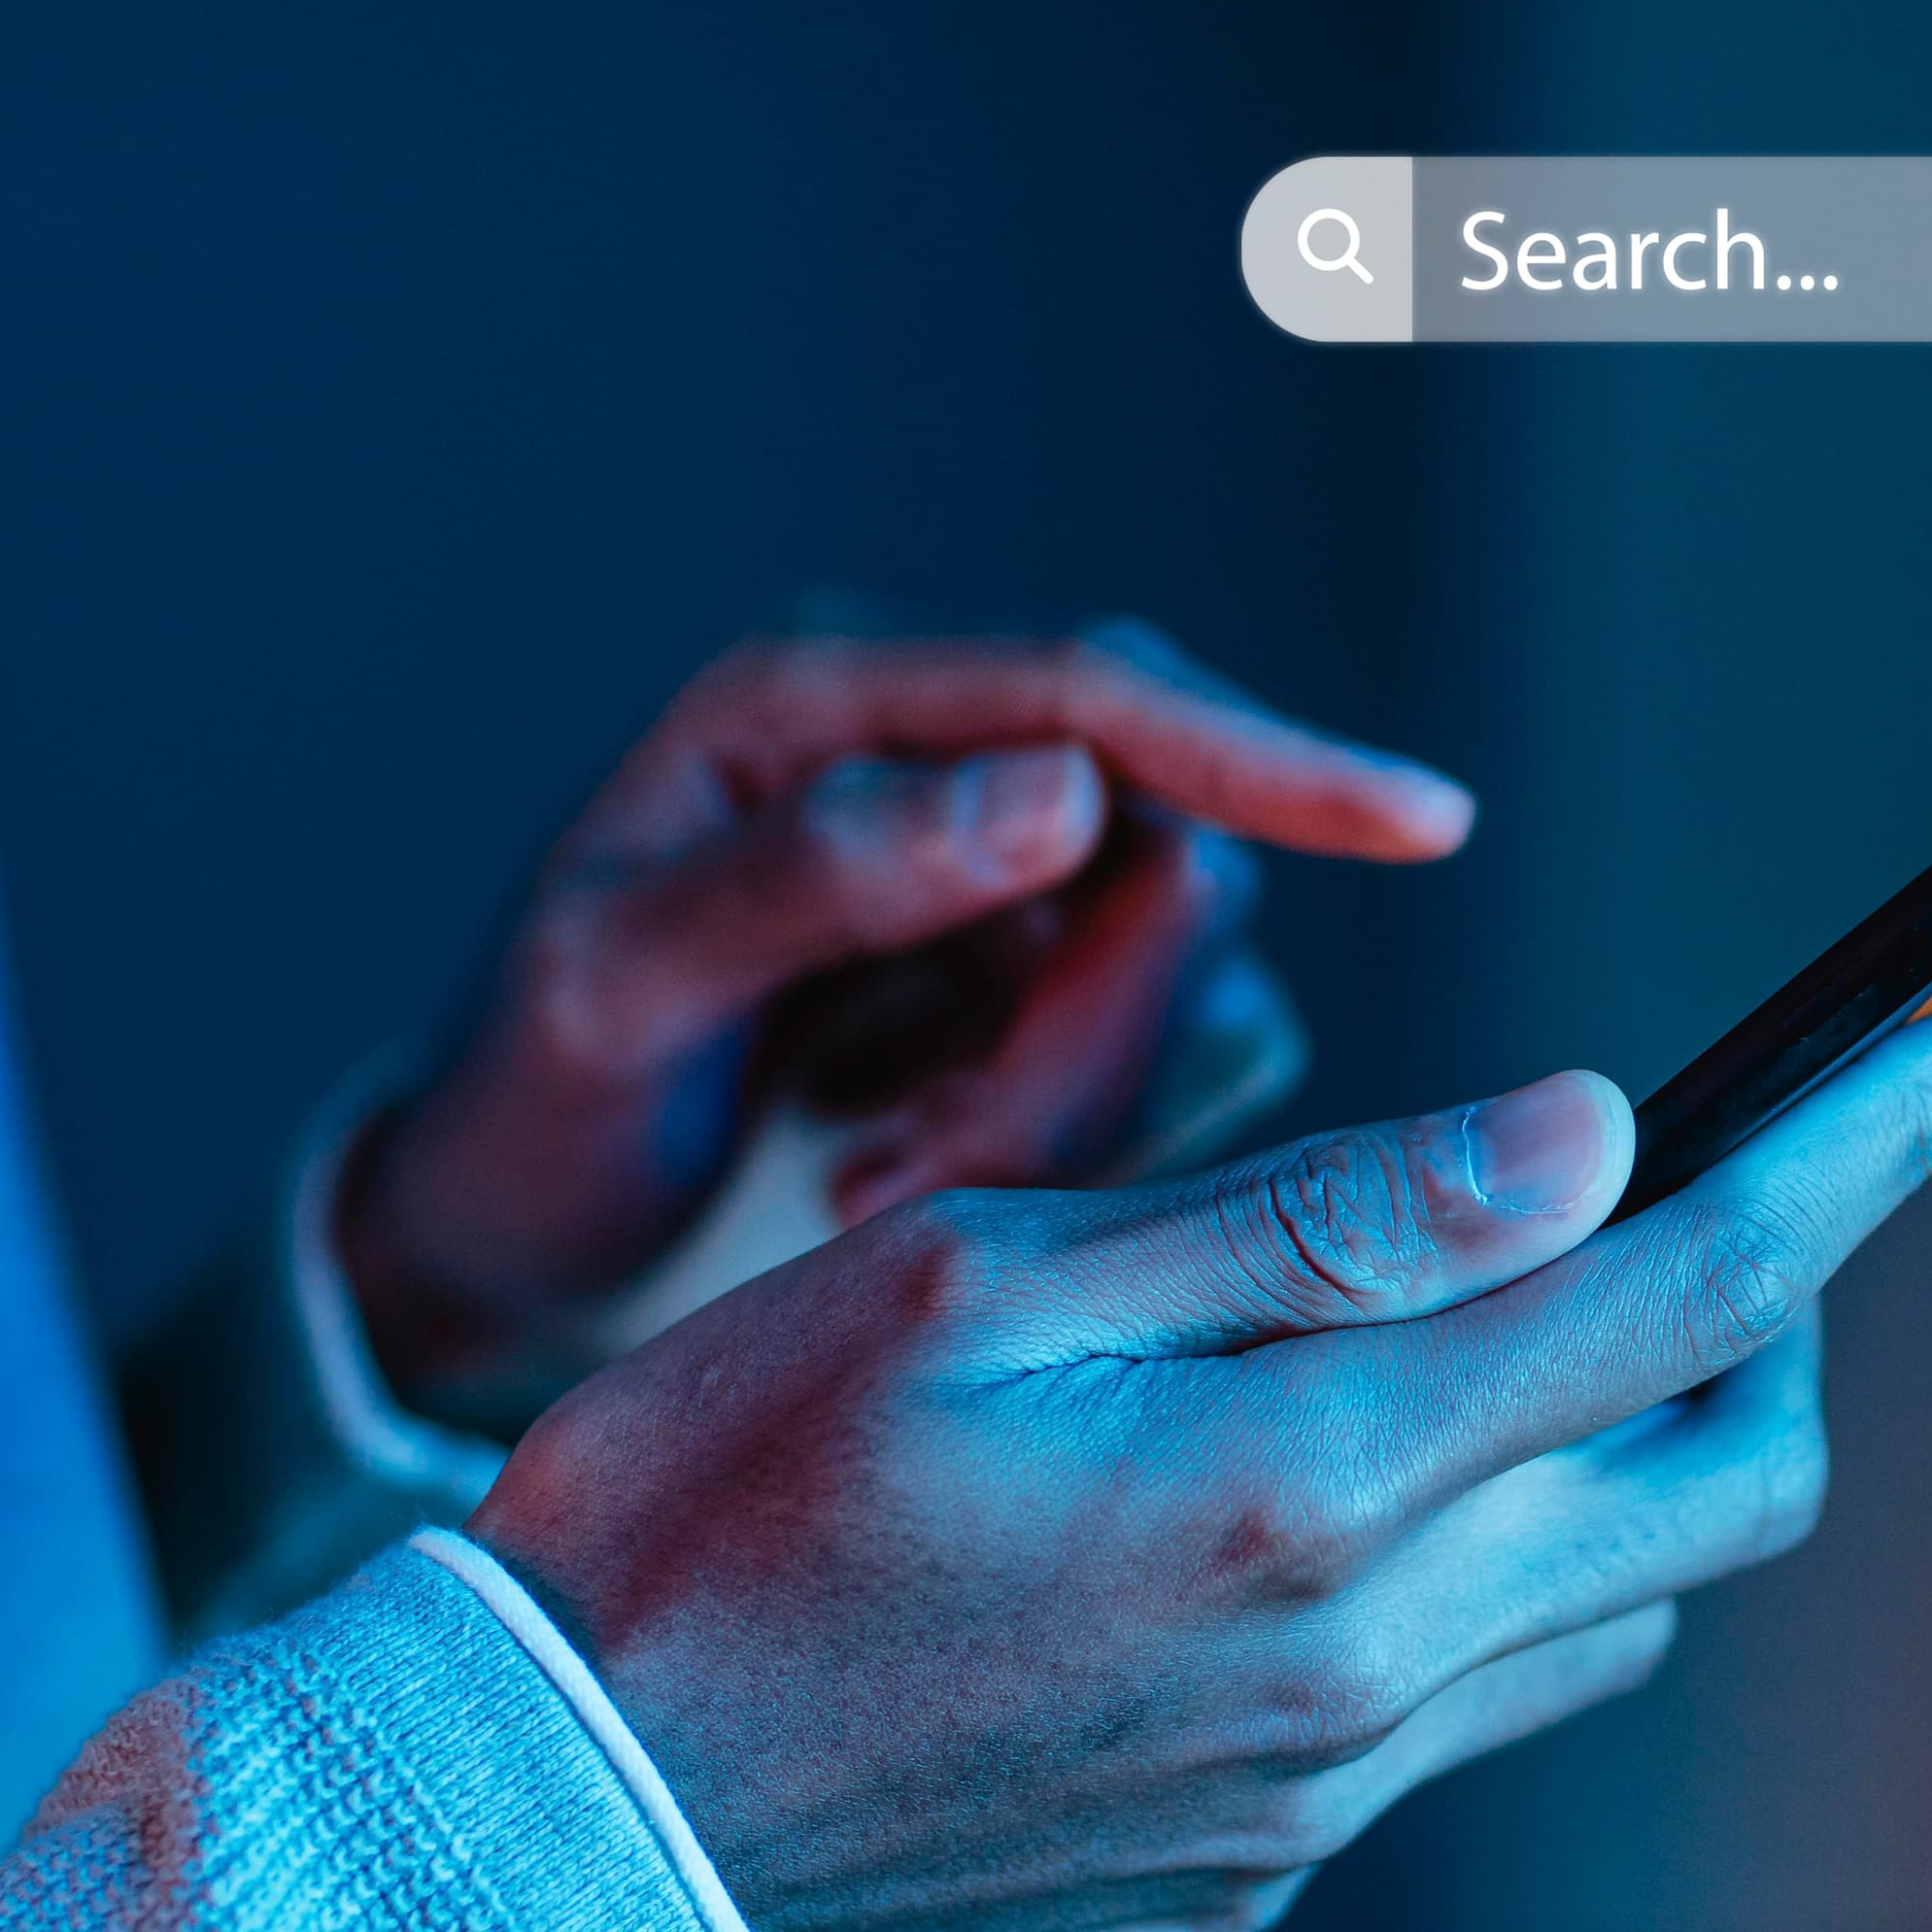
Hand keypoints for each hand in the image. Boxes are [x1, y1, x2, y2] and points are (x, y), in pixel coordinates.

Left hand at [335, 632, 1475, 1385]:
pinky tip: (899, 1177)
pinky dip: (1051, 1149)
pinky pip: (1152, 1070)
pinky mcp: (1032, 998)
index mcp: (822, 707)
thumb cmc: (532, 1097)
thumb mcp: (618, 984)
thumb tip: (1059, 788)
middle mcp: (937, 768)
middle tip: (904, 1171)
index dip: (1270, 753)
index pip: (1099, 694)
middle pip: (1168, 854)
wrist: (504, 1237)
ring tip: (870, 1177)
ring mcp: (998, 887)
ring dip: (1053, 1109)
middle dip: (1078, 1037)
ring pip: (1175, 982)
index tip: (1427, 818)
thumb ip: (822, 874)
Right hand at [468, 976, 1931, 1931]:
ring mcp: (1324, 1787)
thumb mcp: (978, 1278)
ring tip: (1499, 1319)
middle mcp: (1362, 1658)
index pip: (1697, 1274)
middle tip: (1702, 1177)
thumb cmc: (716, 1502)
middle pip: (1732, 1467)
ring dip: (1637, 1436)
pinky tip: (1341, 1490)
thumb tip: (1594, 1129)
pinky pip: (1481, 1701)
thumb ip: (1314, 1216)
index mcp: (1301, 1475)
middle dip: (1785, 1298)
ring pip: (1625, 1593)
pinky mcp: (1262, 1857)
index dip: (1893, 1130)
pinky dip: (1496, 1558)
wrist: (562, 1827)